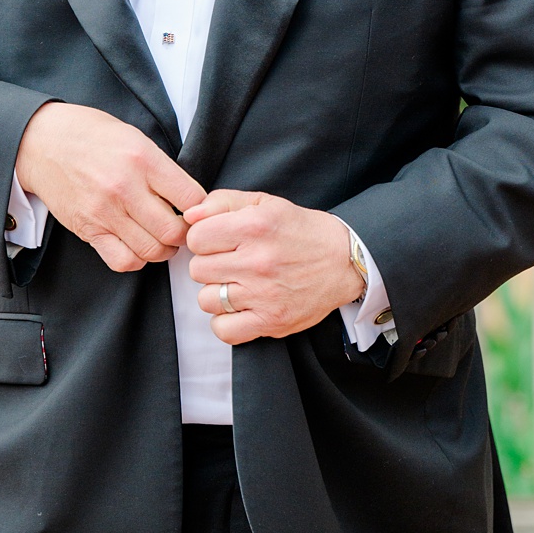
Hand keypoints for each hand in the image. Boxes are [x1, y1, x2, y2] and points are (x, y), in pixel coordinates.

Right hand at [14, 102, 202, 272]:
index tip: (197, 209)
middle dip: (186, 234)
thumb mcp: (136, 138)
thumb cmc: (92, 136)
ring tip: (162, 238)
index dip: (201, 208)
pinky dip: (136, 259)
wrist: (42, 142)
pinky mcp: (88, 230)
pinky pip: (122, 260)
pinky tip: (137, 245)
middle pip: (175, 231)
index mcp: (144, 160)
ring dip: (164, 250)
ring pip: (152, 251)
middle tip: (183, 228)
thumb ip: (162, 168)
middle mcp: (125, 188)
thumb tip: (191, 198)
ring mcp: (105, 212)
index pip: (192, 198)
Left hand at [182, 188, 361, 344]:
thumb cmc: (302, 231)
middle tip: (233, 263)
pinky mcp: (271, 321)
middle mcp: (258, 260)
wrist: (344, 260)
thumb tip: (189, 216)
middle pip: (198, 270)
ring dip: (218, 293)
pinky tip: (241, 308)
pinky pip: (223, 330)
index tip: (220, 242)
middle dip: (212, 265)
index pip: (196, 238)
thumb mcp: (265, 204)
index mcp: (255, 226)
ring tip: (239, 285)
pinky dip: (227, 322)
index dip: (205, 239)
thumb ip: (222, 202)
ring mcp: (264, 294)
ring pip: (206, 300)